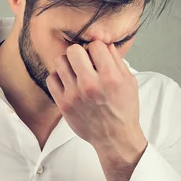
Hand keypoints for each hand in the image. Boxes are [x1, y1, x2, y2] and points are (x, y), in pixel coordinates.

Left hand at [46, 40, 146, 160]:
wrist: (114, 138)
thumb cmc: (123, 109)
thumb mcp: (129, 82)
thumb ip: (116, 60)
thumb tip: (103, 43)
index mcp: (110, 77)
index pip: (96, 45)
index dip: (98, 49)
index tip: (98, 57)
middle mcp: (90, 85)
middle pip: (74, 50)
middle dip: (80, 53)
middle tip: (85, 62)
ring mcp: (74, 95)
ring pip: (60, 61)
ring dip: (68, 64)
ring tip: (76, 72)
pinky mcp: (63, 104)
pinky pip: (51, 78)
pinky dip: (59, 77)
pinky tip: (68, 82)